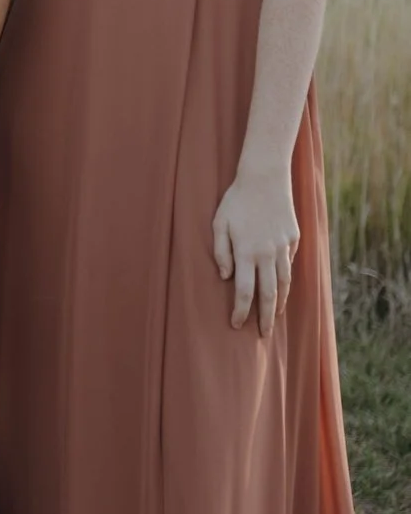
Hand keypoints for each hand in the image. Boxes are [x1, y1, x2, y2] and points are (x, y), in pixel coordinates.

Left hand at [214, 163, 298, 336]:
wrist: (265, 178)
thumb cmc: (236, 200)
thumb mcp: (219, 223)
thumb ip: (220, 251)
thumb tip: (225, 277)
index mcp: (246, 252)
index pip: (245, 291)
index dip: (241, 310)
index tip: (236, 324)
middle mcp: (267, 254)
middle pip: (269, 294)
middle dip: (265, 317)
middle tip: (263, 335)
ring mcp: (284, 247)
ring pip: (284, 283)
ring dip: (279, 302)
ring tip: (274, 316)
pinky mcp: (294, 239)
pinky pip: (290, 263)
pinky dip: (286, 279)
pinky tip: (281, 287)